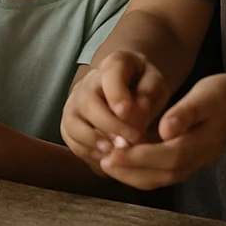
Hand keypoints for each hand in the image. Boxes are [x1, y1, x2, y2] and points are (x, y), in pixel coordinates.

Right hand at [60, 50, 169, 170]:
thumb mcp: (155, 83)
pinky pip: (72, 140)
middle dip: (110, 125)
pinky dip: (88, 153)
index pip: (109, 76)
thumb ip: (150, 92)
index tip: (126, 113)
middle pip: (88, 103)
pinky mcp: (69, 124)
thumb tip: (140, 107)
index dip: (116, 95)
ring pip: (74, 124)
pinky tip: (108, 159)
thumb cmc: (142, 87)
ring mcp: (74, 104)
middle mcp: (87, 83)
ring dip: (95, 142)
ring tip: (117, 153)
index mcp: (113, 65)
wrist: (125, 90)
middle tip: (132, 140)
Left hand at [98, 73, 225, 189]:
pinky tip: (124, 160)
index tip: (113, 154)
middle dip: (132, 171)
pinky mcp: (190, 160)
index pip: (168, 156)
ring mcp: (196, 163)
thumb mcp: (206, 95)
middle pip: (164, 174)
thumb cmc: (224, 95)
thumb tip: (165, 130)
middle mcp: (199, 159)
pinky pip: (165, 173)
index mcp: (203, 142)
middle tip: (103, 162)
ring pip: (163, 178)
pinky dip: (143, 171)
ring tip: (108, 163)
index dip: (140, 157)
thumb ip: (185, 113)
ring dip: (135, 175)